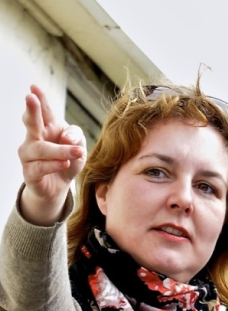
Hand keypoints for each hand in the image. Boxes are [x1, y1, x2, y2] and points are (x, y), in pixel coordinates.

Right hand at [17, 85, 85, 224]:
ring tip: (77, 152)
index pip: (43, 111)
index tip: (34, 87)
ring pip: (41, 149)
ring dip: (60, 150)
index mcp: (47, 127)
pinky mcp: (29, 173)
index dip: (39, 99)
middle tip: (30, 98)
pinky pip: (40, 167)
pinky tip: (65, 163)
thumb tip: (65, 137)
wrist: (59, 185)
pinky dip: (54, 165)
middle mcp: (33, 138)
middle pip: (31, 123)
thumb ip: (75, 136)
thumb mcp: (78, 145)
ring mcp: (28, 155)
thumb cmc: (67, 159)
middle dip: (31, 110)